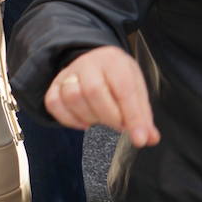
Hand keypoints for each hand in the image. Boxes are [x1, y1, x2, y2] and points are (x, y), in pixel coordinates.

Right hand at [45, 46, 160, 146]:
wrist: (95, 61)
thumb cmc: (117, 78)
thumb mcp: (136, 89)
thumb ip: (142, 114)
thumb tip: (148, 138)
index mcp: (114, 62)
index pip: (124, 89)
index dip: (132, 117)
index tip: (139, 139)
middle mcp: (88, 63)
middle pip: (93, 91)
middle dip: (109, 118)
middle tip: (119, 130)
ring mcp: (68, 73)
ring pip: (72, 97)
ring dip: (89, 118)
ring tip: (102, 124)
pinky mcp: (55, 85)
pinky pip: (53, 103)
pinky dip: (68, 119)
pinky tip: (84, 124)